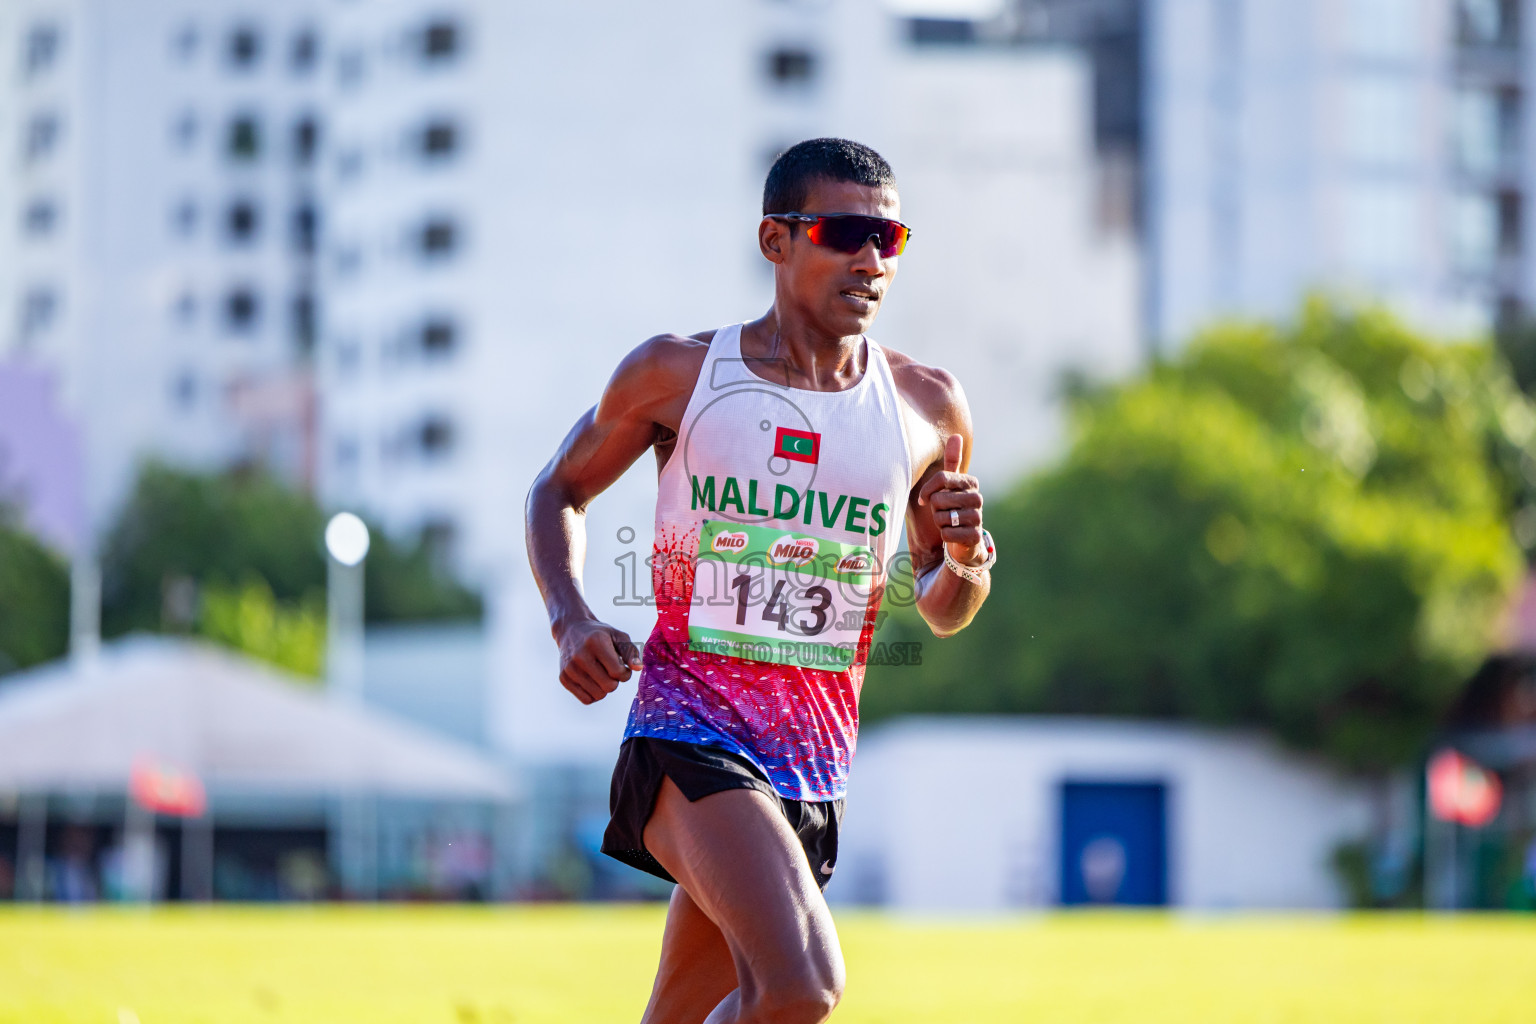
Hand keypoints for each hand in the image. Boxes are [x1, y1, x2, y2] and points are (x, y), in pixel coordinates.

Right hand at [554, 618, 643, 704]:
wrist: (571, 630)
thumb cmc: (599, 634)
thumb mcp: (618, 636)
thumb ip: (630, 652)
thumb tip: (638, 668)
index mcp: (596, 643)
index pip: (617, 672)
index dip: (625, 673)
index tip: (622, 667)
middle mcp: (580, 656)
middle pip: (609, 686)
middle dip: (615, 681)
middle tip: (611, 671)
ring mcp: (569, 668)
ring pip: (598, 695)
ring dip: (604, 688)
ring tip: (601, 675)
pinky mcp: (563, 678)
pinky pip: (587, 700)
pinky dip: (594, 694)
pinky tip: (593, 681)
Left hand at [917, 433, 985, 565]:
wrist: (960, 541)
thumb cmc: (950, 509)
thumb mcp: (948, 485)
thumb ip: (951, 462)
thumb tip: (956, 435)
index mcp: (970, 482)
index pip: (941, 478)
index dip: (927, 490)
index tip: (924, 499)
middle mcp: (977, 498)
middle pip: (939, 499)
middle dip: (934, 509)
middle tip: (943, 513)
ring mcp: (978, 517)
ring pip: (942, 517)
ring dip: (939, 523)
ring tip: (949, 524)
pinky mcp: (975, 536)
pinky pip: (947, 534)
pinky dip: (944, 537)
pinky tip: (952, 536)